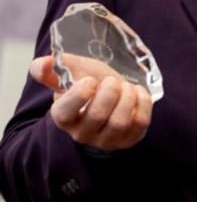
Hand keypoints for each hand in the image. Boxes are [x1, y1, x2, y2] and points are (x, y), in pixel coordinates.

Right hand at [32, 56, 151, 151]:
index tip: (90, 81)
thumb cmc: (89, 83)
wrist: (113, 94)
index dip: (78, 95)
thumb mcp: (69, 72)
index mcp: (63, 117)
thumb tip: (47, 62)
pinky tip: (137, 92)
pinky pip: (140, 123)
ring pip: (119, 122)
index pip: (64, 113)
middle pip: (97, 116)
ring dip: (127, 98)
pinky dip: (143, 103)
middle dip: (109, 93)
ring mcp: (107, 140)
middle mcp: (82, 133)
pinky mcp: (129, 139)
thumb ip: (48, 68)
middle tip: (112, 81)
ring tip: (125, 86)